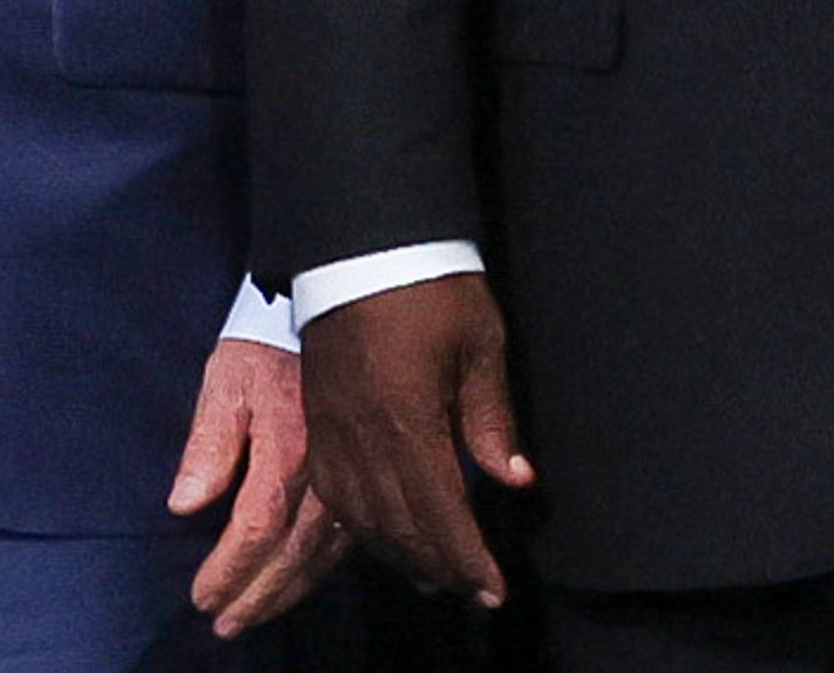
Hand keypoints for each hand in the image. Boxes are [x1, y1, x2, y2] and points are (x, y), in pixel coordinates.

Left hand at [172, 336, 348, 635]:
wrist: (332, 301)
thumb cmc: (266, 342)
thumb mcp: (226, 380)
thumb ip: (207, 443)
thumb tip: (184, 506)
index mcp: (289, 449)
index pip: (257, 530)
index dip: (229, 572)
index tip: (202, 600)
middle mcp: (328, 470)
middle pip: (295, 552)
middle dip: (259, 595)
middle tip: (226, 625)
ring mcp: (354, 471)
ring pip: (327, 549)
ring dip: (291, 588)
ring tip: (259, 614)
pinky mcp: (368, 466)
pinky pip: (353, 530)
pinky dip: (327, 563)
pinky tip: (311, 578)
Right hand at [300, 274, 533, 606]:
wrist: (359, 244)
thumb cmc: (429, 286)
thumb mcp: (479, 343)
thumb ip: (492, 419)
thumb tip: (514, 480)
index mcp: (408, 423)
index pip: (440, 513)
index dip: (468, 558)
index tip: (492, 589)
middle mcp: (364, 440)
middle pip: (399, 526)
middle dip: (438, 565)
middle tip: (470, 588)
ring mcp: (334, 433)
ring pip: (363, 518)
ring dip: (399, 553)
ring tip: (432, 572)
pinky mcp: (318, 422)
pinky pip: (334, 494)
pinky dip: (360, 525)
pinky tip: (380, 532)